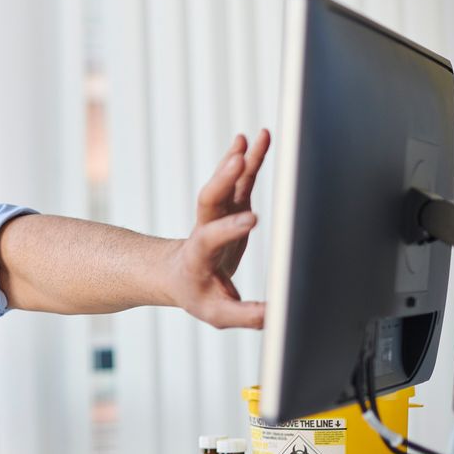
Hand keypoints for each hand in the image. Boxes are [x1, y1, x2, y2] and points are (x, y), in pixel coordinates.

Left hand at [167, 130, 269, 328]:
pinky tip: (258, 138)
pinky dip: (248, 158)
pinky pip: (239, 179)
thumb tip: (276, 315)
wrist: (177, 274)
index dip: (230, 228)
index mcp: (201, 255)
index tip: (252, 220)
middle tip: (238, 160)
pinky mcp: (230, 206)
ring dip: (237, 160)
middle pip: (211, 199)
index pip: (211, 237)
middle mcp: (206, 228)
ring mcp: (218, 214)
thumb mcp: (216, 312)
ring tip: (250, 139)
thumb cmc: (197, 293)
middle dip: (224, 180)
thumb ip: (243, 315)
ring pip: (226, 183)